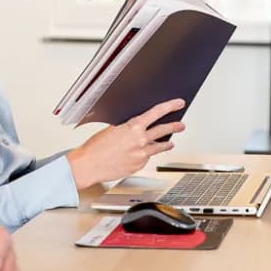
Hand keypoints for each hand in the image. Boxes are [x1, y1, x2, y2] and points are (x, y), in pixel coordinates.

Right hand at [68, 99, 186, 185]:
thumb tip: (138, 125)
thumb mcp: (112, 128)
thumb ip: (128, 127)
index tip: (178, 104)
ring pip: (159, 147)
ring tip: (170, 143)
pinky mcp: (139, 166)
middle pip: (163, 130)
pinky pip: (146, 158)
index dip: (170, 106)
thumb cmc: (95, 147)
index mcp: (134, 127)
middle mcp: (141, 141)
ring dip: (166, 144)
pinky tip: (142, 154)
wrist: (89, 165)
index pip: (157, 112)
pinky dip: (146, 155)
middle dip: (174, 126)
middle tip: (181, 125)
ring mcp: (141, 155)